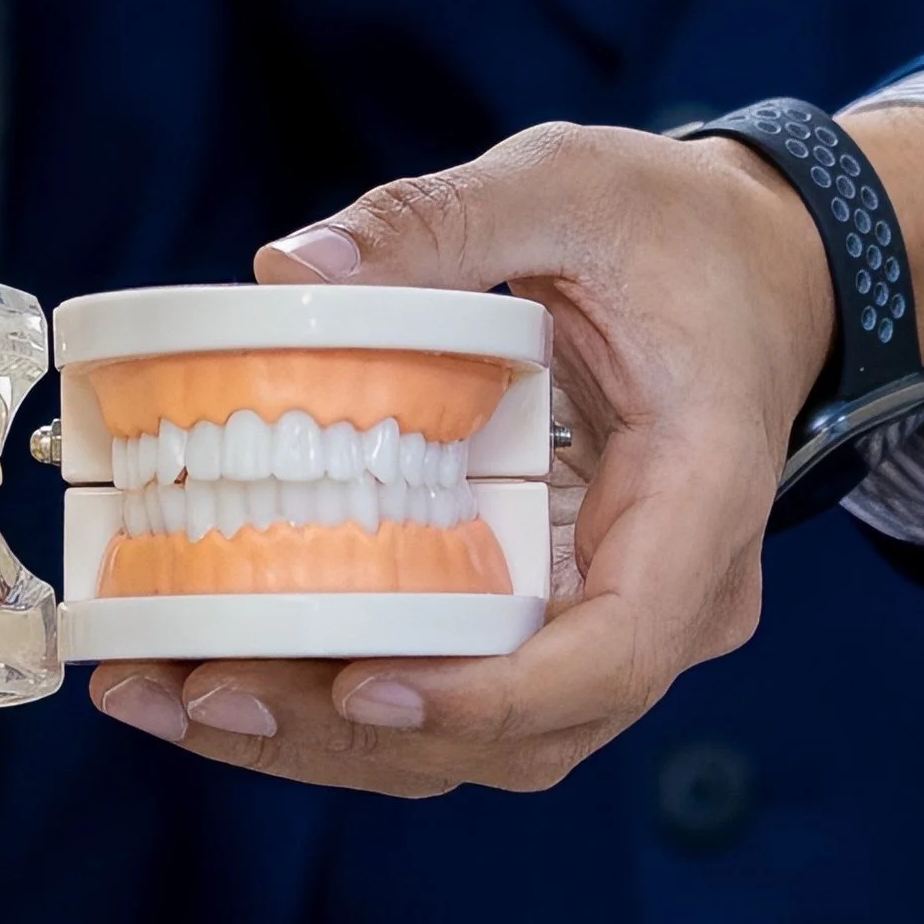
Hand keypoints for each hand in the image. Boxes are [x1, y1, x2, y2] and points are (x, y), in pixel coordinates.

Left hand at [89, 111, 923, 796]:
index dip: (486, 697)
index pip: (611, 654)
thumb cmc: (676, 229)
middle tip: (200, 692)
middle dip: (352, 733)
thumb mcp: (569, 185)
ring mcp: (607, 624)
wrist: (756, 267)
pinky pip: (448, 686)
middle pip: (519, 730)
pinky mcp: (546, 618)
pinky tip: (209, 666)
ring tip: (168, 694)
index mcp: (698, 503)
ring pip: (474, 737)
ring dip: (320, 738)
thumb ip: (437, 220)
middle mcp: (668, 601)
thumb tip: (284, 272)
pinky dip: (331, 696)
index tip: (363, 688)